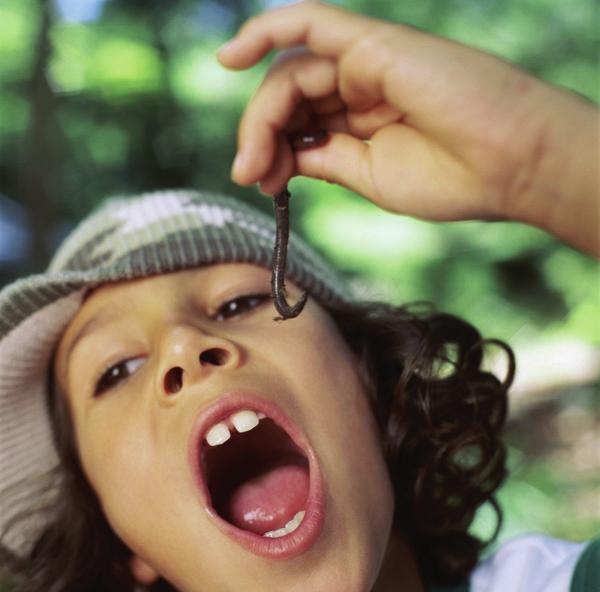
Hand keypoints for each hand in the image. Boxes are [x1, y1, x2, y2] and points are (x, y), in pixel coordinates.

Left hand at [218, 1, 598, 253]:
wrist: (510, 166)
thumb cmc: (453, 178)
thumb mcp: (369, 177)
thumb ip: (325, 159)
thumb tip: (281, 157)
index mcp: (361, 116)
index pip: (299, 120)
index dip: (271, 148)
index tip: (261, 183)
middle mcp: (360, 84)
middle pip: (288, 96)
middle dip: (259, 135)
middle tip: (249, 175)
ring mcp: (366, 61)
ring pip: (290, 73)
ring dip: (260, 116)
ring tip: (252, 161)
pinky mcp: (373, 44)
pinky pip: (308, 22)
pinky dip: (266, 30)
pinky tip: (229, 57)